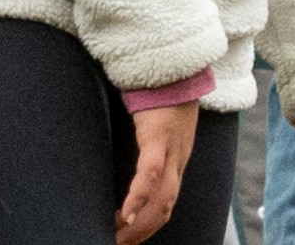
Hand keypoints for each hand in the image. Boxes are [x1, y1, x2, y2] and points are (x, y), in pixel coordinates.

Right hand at [119, 101, 198, 243]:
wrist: (176, 68)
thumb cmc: (162, 97)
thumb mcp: (156, 130)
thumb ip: (149, 149)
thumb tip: (133, 165)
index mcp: (175, 161)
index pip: (166, 203)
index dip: (148, 224)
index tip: (127, 236)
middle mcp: (177, 160)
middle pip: (164, 208)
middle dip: (141, 232)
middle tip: (118, 244)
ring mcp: (171, 150)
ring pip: (161, 198)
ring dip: (139, 223)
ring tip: (117, 237)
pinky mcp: (158, 136)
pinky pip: (151, 172)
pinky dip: (139, 197)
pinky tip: (125, 214)